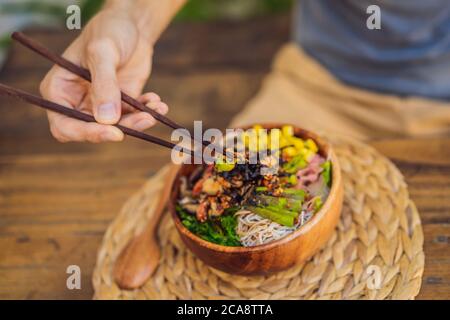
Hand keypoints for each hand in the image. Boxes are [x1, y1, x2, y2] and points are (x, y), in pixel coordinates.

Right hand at [40, 8, 167, 142]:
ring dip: (139, 122)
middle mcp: (76, 103)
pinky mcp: (121, 105)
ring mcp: (99, 106)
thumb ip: (104, 84)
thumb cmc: (109, 32)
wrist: (131, 27)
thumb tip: (106, 120)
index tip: (114, 133)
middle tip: (145, 119)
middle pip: (93, 131)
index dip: (86, 134)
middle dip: (121, 128)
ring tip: (157, 108)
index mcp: (59, 91)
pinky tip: (157, 102)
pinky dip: (147, 113)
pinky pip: (132, 118)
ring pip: (117, 128)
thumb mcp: (103, 52)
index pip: (64, 126)